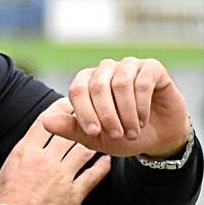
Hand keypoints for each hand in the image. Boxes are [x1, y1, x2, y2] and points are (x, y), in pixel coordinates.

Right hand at [0, 99, 110, 204]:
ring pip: (84, 149)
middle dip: (81, 120)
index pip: (45, 121)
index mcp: (24, 152)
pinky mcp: (73, 196)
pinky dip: (102, 166)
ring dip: (94, 141)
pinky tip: (108, 160)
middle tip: (90, 114)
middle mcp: (45, 160)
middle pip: (69, 131)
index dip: (59, 109)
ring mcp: (61, 177)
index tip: (67, 104)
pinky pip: (93, 175)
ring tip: (102, 134)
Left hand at [42, 58, 191, 158]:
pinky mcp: (152, 68)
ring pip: (120, 83)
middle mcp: (107, 69)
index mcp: (88, 82)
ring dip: (126, 112)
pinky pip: (142, 82)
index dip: (84, 112)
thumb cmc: (124, 136)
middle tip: (117, 135)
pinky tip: (143, 119)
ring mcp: (129, 66)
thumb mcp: (95, 138)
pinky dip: (141, 106)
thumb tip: (45, 120)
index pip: (78, 89)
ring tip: (132, 131)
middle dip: (107, 114)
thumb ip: (71, 129)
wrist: (158, 138)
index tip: (94, 133)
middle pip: (98, 85)